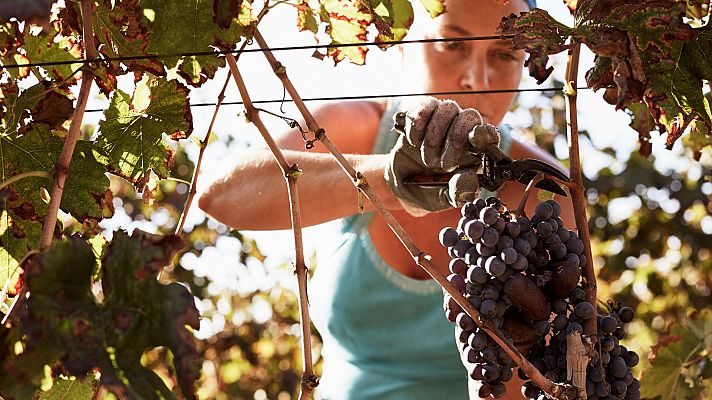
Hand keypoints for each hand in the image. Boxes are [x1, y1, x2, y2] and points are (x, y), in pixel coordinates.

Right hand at [384, 97, 500, 214]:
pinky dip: (418, 122)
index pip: (489, 134)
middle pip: (470, 116)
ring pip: (448, 108)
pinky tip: (413, 140)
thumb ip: (459, 192)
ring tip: (426, 159)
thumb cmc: (429, 191)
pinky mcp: (423, 115)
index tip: (475, 138)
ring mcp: (444, 121)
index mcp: (476, 153)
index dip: (484, 133)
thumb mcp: (444, 199)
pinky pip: (426, 106)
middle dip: (455, 138)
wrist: (402, 185)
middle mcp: (462, 133)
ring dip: (434, 135)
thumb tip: (469, 178)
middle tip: (443, 165)